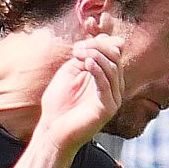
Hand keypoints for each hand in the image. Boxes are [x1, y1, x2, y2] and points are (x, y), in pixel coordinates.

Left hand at [36, 35, 121, 150]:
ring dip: (95, 56)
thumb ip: (85, 56)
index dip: (100, 43)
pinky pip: (107, 85)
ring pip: (113, 68)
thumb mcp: (70, 71)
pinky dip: (98, 71)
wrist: (52, 129)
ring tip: (78, 56)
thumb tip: (102, 38)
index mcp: (105, 76)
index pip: (114, 51)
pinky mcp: (108, 108)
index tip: (77, 47)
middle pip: (116, 57)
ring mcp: (113, 98)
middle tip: (77, 50)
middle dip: (97, 48)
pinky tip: (87, 64)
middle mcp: (112, 86)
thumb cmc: (59, 103)